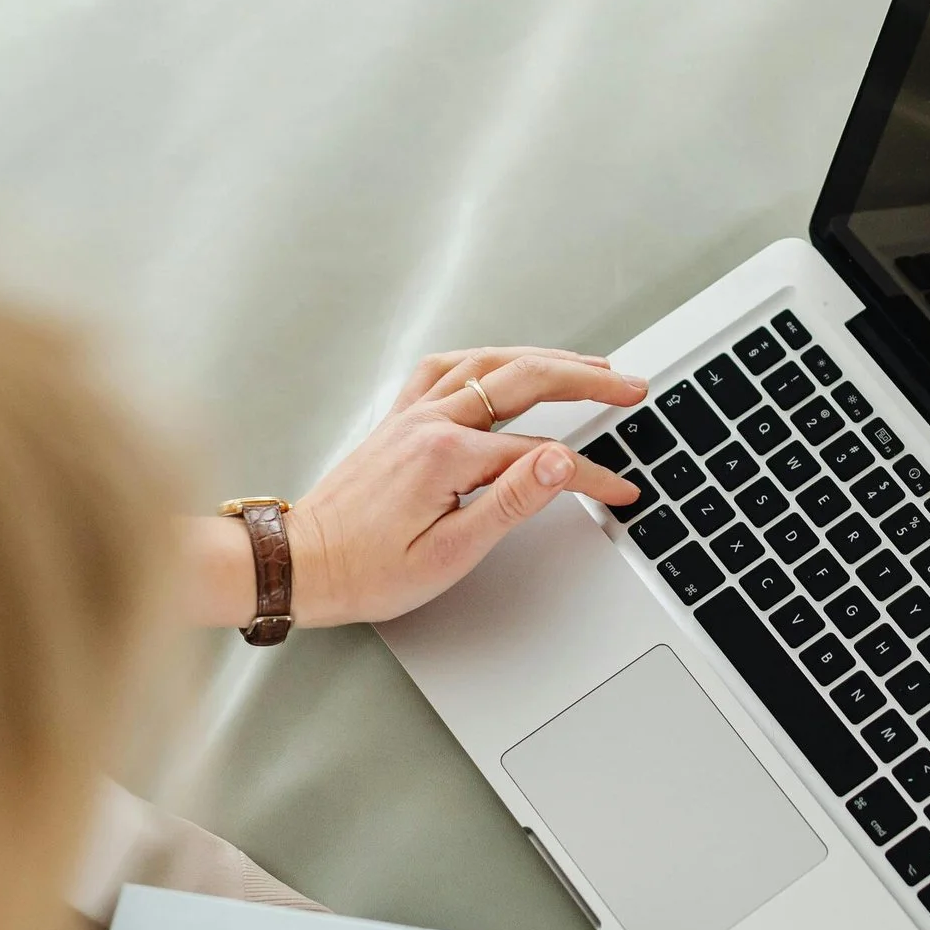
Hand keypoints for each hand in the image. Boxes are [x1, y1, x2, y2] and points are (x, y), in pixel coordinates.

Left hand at [275, 347, 645, 627]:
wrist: (300, 564)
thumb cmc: (366, 571)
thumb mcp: (448, 553)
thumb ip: (508, 502)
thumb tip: (556, 461)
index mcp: (445, 455)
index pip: (540, 456)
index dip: (590, 474)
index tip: (620, 490)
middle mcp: (429, 421)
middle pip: (525, 380)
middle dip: (586, 378)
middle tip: (629, 385)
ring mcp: (412, 414)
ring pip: (490, 363)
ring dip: (545, 357)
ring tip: (589, 364)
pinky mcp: (399, 419)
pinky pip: (447, 368)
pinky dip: (485, 358)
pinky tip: (505, 361)